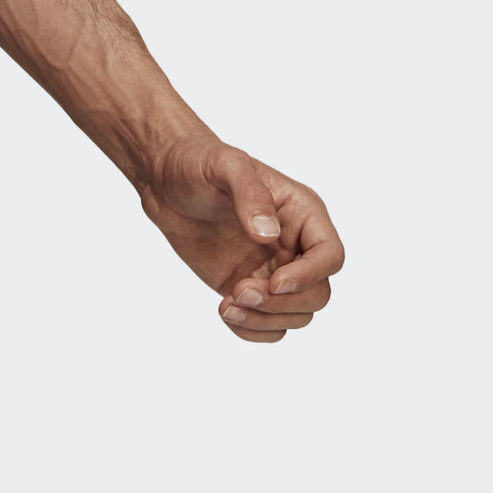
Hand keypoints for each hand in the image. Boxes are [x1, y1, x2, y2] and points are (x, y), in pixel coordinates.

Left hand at [137, 138, 344, 342]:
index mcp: (302, 213)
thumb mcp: (223, 164)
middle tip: (239, 291)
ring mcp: (274, 270)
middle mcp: (295, 246)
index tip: (274, 281)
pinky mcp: (250, 288)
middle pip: (318, 294)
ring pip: (296, 315)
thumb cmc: (197, 163)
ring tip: (227, 306)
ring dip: (266, 320)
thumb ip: (250, 193)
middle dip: (283, 303)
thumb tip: (269, 234)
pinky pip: (270, 324)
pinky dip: (254, 330)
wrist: (163, 180)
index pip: (330, 255)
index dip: (310, 275)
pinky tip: (226, 314)